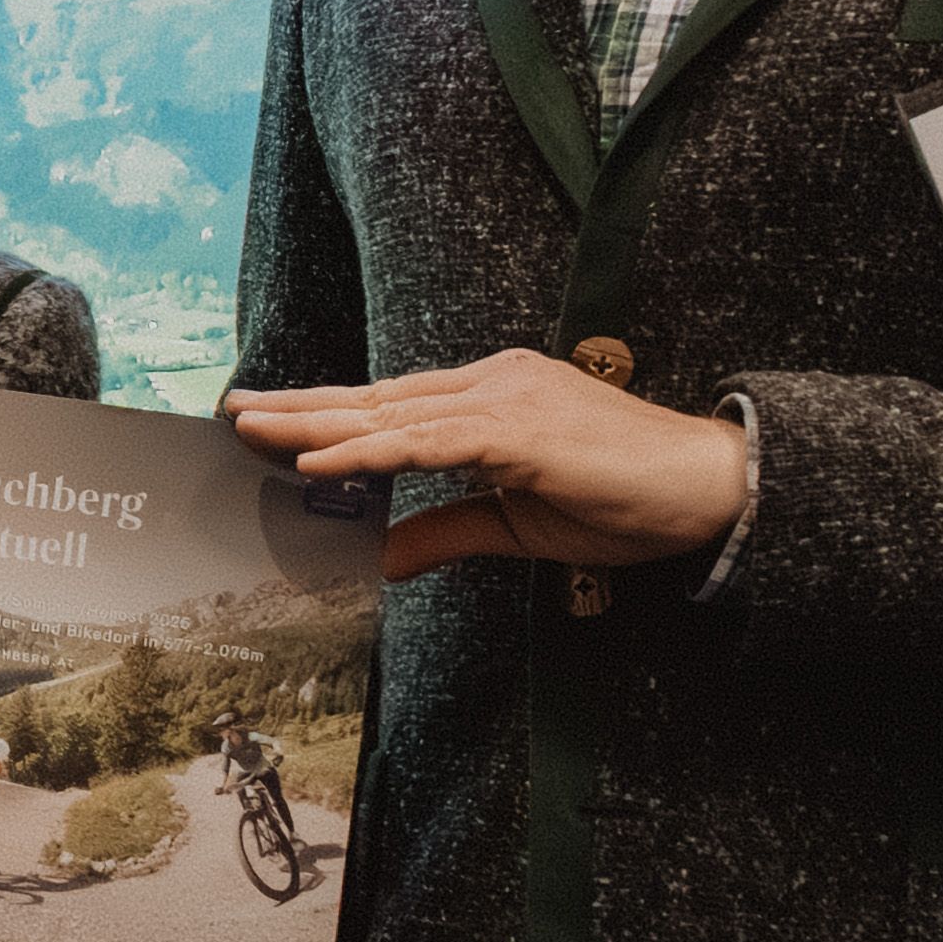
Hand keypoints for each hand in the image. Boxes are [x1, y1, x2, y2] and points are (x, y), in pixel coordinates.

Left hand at [227, 352, 759, 574]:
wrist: (708, 489)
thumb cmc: (627, 502)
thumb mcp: (517, 527)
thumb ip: (445, 532)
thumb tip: (380, 558)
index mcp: (493, 399)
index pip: (394, 404)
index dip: (330, 413)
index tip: (271, 422)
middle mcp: (493, 383)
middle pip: (377, 396)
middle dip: (301, 406)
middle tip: (234, 412)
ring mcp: (505, 398)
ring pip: (390, 411)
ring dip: (316, 422)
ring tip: (254, 429)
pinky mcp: (519, 429)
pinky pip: (426, 441)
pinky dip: (367, 450)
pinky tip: (320, 459)